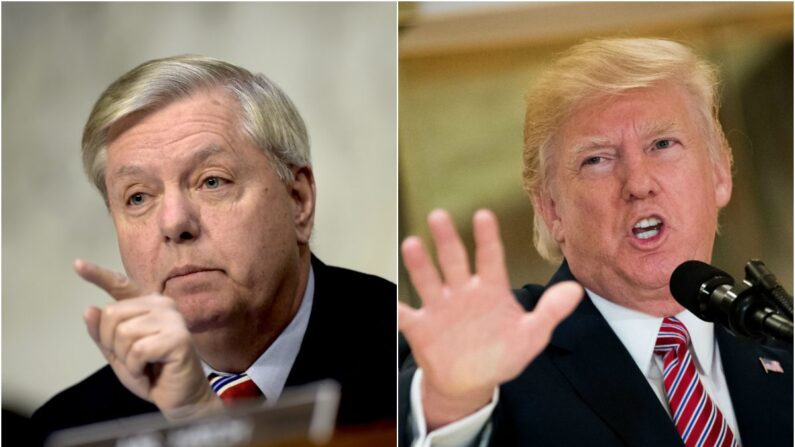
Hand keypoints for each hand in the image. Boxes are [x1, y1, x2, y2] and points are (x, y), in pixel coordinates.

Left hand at [76, 259, 222, 420]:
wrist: (180, 397)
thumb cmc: (153, 374)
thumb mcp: (119, 354)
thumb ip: (103, 334)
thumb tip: (90, 309)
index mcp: (148, 306)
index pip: (121, 285)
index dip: (98, 275)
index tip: (77, 265)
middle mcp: (162, 305)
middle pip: (111, 315)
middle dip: (113, 344)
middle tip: (133, 360)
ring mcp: (172, 319)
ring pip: (123, 333)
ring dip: (127, 359)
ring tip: (144, 366)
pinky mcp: (177, 337)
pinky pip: (138, 350)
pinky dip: (136, 367)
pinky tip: (151, 370)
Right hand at [398, 209, 581, 428]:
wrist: (470, 382)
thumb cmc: (500, 353)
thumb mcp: (530, 336)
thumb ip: (550, 312)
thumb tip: (576, 290)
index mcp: (489, 290)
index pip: (490, 258)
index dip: (487, 238)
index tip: (484, 216)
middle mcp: (461, 292)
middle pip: (454, 260)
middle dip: (447, 239)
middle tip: (440, 216)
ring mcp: (439, 308)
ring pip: (428, 281)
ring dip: (420, 264)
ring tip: (412, 244)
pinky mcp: (421, 327)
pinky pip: (406, 316)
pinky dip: (397, 309)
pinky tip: (391, 300)